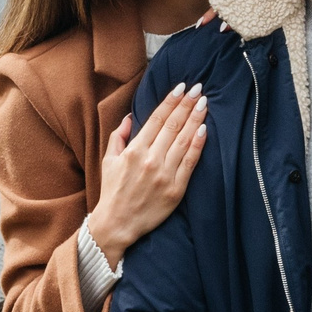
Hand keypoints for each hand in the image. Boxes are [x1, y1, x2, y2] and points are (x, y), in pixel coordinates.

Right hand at [91, 83, 207, 257]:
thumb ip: (118, 137)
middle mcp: (149, 160)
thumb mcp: (108, 161)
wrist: (116, 224)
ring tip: (204, 103)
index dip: (170, 101)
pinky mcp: (175, 190)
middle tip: (198, 88)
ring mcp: (164, 175)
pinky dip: (197, 145)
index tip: (181, 87)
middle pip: (172, 126)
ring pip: (183, 141)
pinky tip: (204, 130)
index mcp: (133, 150)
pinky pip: (189, 163)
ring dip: (195, 119)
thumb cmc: (112, 192)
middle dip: (187, 104)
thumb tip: (129, 117)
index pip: (156, 119)